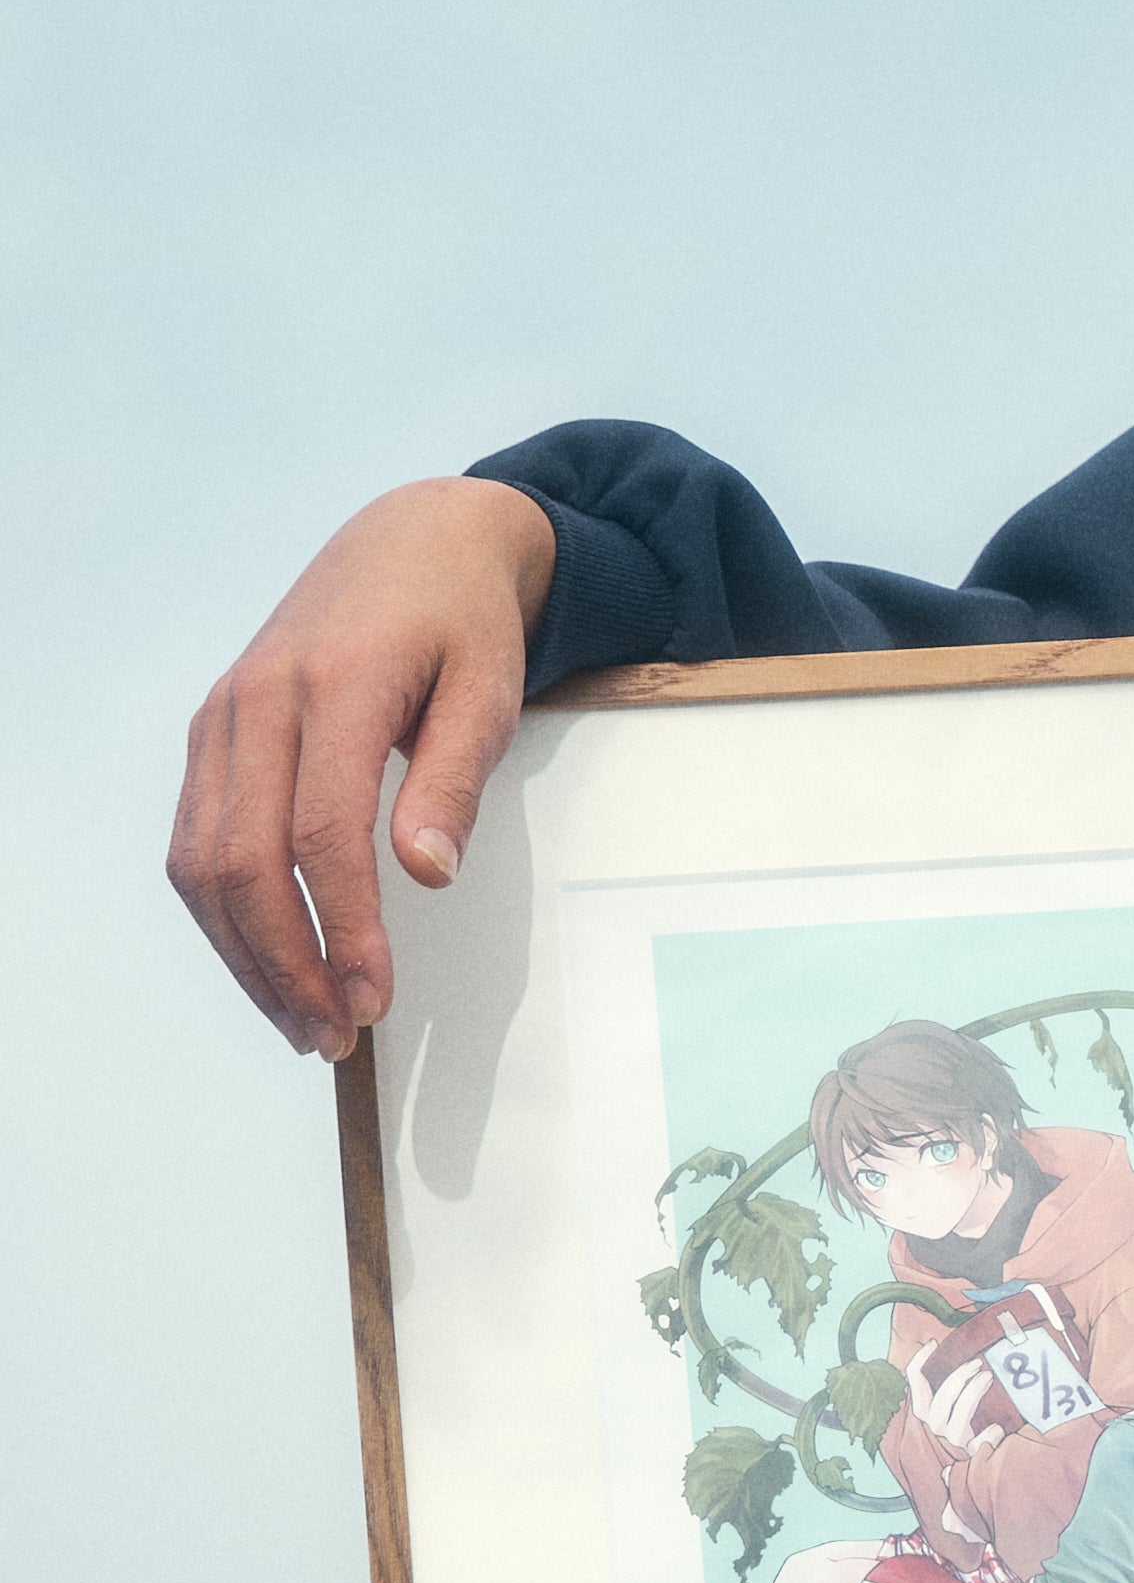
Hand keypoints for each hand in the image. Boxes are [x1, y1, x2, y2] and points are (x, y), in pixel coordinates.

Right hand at [166, 477, 558, 1062]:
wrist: (411, 544)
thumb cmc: (462, 624)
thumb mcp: (488, 691)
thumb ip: (455, 780)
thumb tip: (426, 872)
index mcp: (336, 686)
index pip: (323, 833)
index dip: (345, 928)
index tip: (375, 1000)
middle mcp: (259, 700)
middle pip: (244, 859)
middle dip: (286, 962)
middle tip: (336, 1038)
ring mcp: (224, 716)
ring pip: (203, 859)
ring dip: (247, 954)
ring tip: (306, 1021)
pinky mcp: (213, 734)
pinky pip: (196, 839)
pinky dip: (224, 914)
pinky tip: (271, 963)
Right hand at [911, 1348, 1008, 1453]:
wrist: (974, 1458)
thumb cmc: (963, 1417)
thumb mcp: (951, 1398)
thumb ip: (946, 1379)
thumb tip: (939, 1346)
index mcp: (925, 1409)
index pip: (915, 1383)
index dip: (920, 1363)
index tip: (934, 1343)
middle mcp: (934, 1425)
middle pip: (940, 1401)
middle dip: (958, 1378)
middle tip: (976, 1363)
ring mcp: (953, 1439)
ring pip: (958, 1416)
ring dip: (972, 1394)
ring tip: (987, 1377)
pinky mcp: (971, 1452)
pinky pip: (977, 1446)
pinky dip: (987, 1437)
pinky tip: (996, 1428)